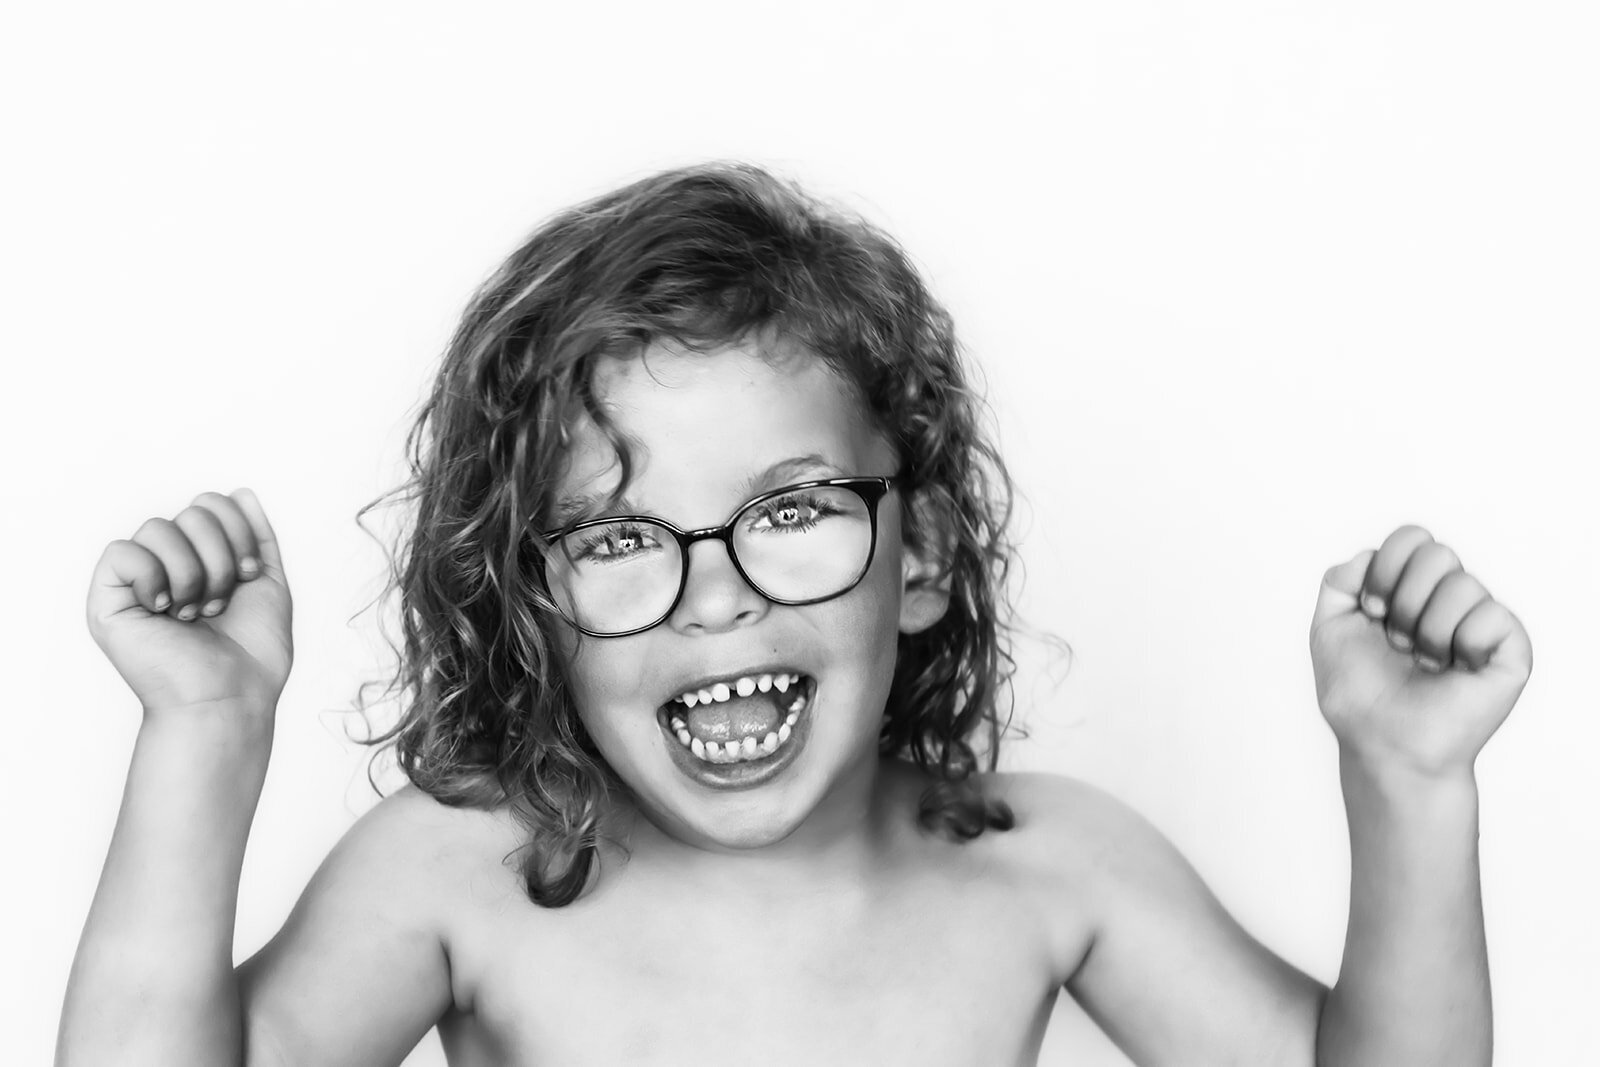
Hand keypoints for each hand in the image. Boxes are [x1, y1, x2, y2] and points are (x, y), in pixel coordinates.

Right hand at [85, 488, 293, 716]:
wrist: (230, 696)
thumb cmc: (251, 653)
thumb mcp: (267, 582)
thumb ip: (255, 536)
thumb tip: (240, 492)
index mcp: (202, 558)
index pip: (212, 503)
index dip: (239, 531)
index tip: (248, 577)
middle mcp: (167, 565)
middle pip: (192, 511)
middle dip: (221, 557)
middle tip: (221, 603)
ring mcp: (136, 581)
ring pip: (159, 526)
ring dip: (194, 573)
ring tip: (196, 613)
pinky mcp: (108, 601)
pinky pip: (122, 552)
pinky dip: (153, 577)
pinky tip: (164, 609)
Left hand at [1309, 525, 1530, 779]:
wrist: (1383, 743)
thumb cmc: (1359, 694)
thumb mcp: (1329, 628)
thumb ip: (1339, 580)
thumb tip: (1369, 555)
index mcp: (1410, 588)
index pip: (1412, 538)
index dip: (1386, 569)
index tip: (1371, 610)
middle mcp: (1448, 599)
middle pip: (1438, 553)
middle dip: (1404, 600)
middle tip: (1397, 641)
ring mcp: (1480, 621)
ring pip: (1462, 584)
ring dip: (1427, 631)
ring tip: (1423, 662)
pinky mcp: (1510, 647)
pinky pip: (1491, 615)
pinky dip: (1461, 645)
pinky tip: (1454, 670)